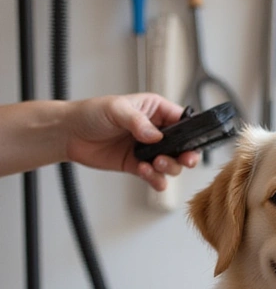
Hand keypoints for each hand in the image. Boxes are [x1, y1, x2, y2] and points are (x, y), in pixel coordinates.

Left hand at [64, 94, 199, 190]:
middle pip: (183, 147)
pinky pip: (155, 177)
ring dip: (168, 168)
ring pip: (171, 164)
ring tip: (154, 164)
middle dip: (186, 155)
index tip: (191, 142)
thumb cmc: (91, 113)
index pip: (183, 121)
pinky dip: (155, 179)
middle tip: (183, 160)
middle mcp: (155, 131)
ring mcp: (147, 150)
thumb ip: (138, 122)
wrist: (70, 134)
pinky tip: (144, 172)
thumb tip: (156, 136)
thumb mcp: (116, 109)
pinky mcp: (137, 166)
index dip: (191, 132)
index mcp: (156, 111)